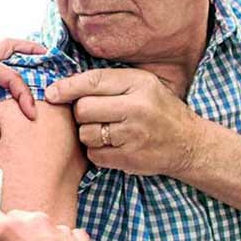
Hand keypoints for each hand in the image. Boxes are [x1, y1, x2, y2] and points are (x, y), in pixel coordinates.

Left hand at [0, 38, 45, 143]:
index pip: (12, 77)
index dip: (24, 96)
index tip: (31, 114)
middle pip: (10, 49)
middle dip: (29, 50)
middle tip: (46, 54)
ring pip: (0, 62)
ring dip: (16, 64)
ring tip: (33, 69)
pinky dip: (1, 83)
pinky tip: (7, 93)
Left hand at [44, 68, 202, 176]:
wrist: (189, 144)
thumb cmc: (159, 110)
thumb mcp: (142, 85)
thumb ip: (109, 83)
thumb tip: (64, 86)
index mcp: (139, 84)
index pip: (93, 81)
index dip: (67, 87)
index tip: (51, 93)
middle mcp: (137, 108)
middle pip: (83, 109)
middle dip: (82, 113)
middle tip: (96, 115)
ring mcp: (133, 135)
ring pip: (85, 133)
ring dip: (89, 133)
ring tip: (108, 131)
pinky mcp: (129, 159)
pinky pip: (94, 154)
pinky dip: (97, 152)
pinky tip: (113, 146)